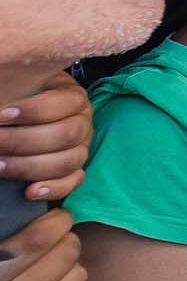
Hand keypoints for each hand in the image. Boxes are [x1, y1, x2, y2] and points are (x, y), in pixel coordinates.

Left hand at [0, 75, 91, 200]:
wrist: (26, 118)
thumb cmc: (21, 100)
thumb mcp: (22, 88)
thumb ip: (17, 91)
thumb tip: (4, 103)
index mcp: (74, 97)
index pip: (64, 103)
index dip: (33, 111)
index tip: (1, 115)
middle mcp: (83, 122)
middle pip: (66, 135)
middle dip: (23, 141)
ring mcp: (82, 148)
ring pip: (68, 162)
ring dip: (30, 167)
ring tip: (0, 166)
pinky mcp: (76, 170)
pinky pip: (73, 182)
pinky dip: (54, 189)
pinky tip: (30, 192)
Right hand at [0, 206, 85, 280]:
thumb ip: (5, 246)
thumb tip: (33, 225)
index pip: (42, 238)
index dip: (57, 220)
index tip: (56, 217)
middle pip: (67, 253)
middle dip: (66, 239)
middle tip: (56, 240)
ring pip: (77, 277)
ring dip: (70, 265)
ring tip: (53, 265)